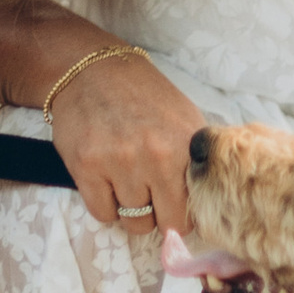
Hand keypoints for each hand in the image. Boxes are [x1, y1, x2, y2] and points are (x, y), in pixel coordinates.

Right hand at [47, 46, 206, 238]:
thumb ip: (197, 160)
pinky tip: (107, 183)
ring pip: (134, 222)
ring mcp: (119, 163)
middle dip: (161, 216)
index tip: (177, 205)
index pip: (194, 210)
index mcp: (185, 145)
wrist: (92, 69)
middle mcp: (155, 156)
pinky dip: (106, 205)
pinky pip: (102, 214)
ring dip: (132, 209)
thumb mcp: (184, 118)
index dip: (185, 212)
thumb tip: (207, 204)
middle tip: (152, 197)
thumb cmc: (143, 95)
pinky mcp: (86, 167)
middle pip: (167, 223)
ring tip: (127, 183)